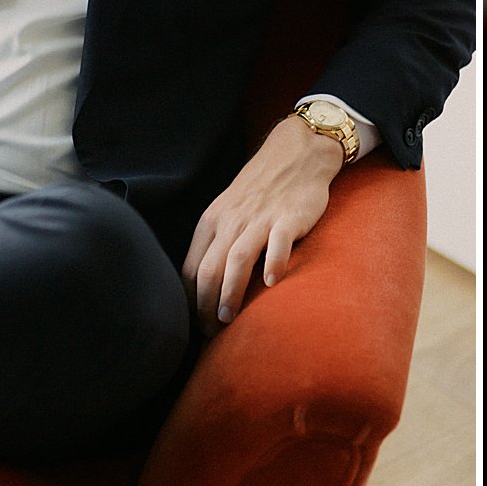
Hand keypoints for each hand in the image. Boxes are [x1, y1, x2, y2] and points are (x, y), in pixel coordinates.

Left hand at [182, 115, 345, 333]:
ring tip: (230, 319)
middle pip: (209, 269)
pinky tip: (271, 283)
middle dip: (205, 305)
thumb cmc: (261, 189)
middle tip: (212, 331)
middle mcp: (231, 222)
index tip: (197, 323)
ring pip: (236, 260)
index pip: (190, 268)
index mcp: (212, 222)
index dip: (190, 300)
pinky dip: (273, 264)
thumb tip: (204, 284)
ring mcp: (260, 219)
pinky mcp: (288, 217)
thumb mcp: (228, 211)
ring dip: (230, 293)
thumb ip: (217, 242)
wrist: (296, 153)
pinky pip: (278, 243)